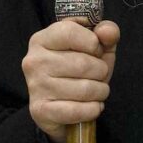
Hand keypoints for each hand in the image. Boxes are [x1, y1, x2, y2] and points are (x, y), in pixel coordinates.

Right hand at [25, 17, 120, 142]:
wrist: (60, 108)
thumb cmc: (78, 72)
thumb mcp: (95, 47)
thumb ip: (106, 32)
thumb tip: (107, 32)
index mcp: (42, 39)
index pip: (70, 32)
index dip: (93, 43)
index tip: (96, 51)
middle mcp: (34, 61)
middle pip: (83, 64)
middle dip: (101, 71)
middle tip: (98, 76)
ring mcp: (36, 87)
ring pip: (85, 89)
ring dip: (100, 92)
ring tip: (95, 91)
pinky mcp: (41, 111)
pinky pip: (79, 110)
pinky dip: (93, 109)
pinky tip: (90, 106)